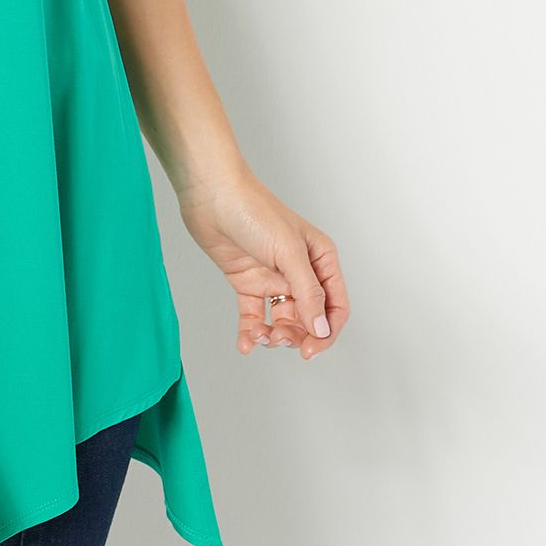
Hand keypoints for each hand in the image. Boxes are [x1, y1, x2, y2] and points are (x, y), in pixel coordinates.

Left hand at [175, 166, 350, 360]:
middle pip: (308, 318)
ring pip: (281, 319)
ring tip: (258, 336)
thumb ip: (307, 292)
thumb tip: (321, 329)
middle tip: (278, 339)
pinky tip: (245, 344)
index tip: (310, 350)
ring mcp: (273, 277)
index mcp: (321, 260)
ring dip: (273, 335)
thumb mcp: (289, 253)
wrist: (211, 195)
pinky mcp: (247, 281)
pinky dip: (251, 331)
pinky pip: (254, 314)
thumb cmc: (255, 211)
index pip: (334, 306)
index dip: (326, 331)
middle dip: (296, 335)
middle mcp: (300, 271)